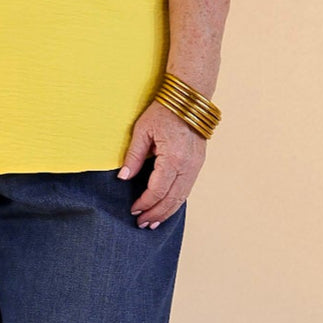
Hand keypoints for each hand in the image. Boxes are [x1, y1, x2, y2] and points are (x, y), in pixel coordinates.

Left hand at [119, 99, 206, 228]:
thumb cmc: (163, 112)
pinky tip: (167, 208)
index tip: (133, 210)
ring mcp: (196, 165)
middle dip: (156, 214)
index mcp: (173, 158)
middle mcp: (188, 165)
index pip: (157, 190)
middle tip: (142, 224)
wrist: (188, 99)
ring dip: (167, 212)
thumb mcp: (142, 131)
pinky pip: (188, 189)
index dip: (145, 203)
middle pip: (171, 199)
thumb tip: (124, 177)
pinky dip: (177, 201)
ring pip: (182, 197)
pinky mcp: (198, 164)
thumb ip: (133, 156)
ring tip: (154, 222)